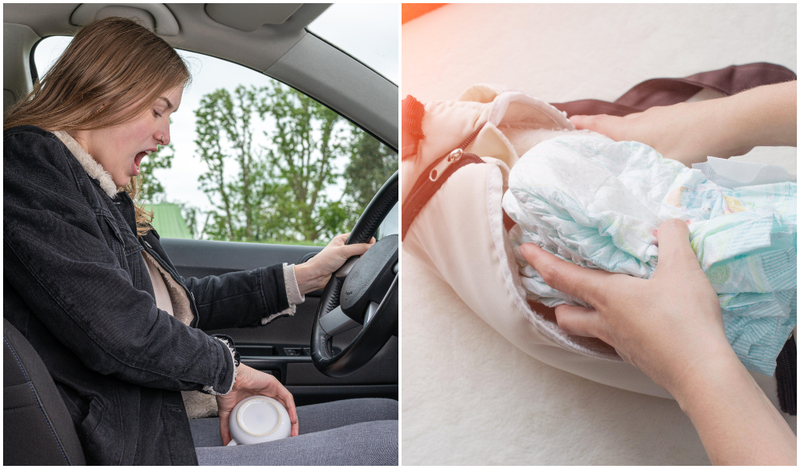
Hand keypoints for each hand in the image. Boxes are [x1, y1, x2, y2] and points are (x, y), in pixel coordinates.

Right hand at [216, 363, 298, 444]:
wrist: (227, 380)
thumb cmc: (226, 391)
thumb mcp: (228, 414)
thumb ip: (227, 429)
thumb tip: (226, 442)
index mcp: (256, 400)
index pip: (271, 414)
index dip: (276, 426)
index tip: (278, 437)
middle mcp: (265, 394)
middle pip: (281, 410)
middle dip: (286, 424)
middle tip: (288, 436)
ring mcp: (271, 389)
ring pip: (286, 405)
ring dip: (292, 418)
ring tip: (292, 430)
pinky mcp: (274, 384)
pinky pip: (287, 397)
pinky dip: (291, 408)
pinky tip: (292, 418)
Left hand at [294, 233, 375, 294]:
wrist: (316, 276)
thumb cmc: (323, 261)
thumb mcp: (343, 251)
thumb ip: (359, 248)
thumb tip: (371, 246)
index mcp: (342, 239)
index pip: (360, 236)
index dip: (366, 241)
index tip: (370, 247)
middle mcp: (344, 247)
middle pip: (361, 248)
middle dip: (363, 252)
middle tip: (360, 257)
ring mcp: (344, 257)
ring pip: (359, 258)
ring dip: (358, 261)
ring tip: (353, 263)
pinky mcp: (345, 266)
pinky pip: (355, 266)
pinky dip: (355, 267)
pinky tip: (352, 268)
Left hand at [521, 219, 796, 463]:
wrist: (701, 373)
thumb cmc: (684, 318)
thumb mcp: (683, 267)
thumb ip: (672, 238)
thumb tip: (668, 225)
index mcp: (607, 296)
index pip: (562, 276)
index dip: (540, 261)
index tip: (524, 249)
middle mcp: (606, 322)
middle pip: (566, 315)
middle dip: (558, 302)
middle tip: (562, 290)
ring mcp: (620, 345)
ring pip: (588, 332)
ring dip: (584, 318)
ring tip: (596, 306)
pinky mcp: (638, 359)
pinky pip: (615, 343)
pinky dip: (615, 331)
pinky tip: (635, 324)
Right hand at [571, 81, 796, 165]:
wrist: (733, 122)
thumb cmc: (693, 143)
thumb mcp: (661, 168)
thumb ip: (642, 184)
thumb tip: (626, 205)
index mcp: (631, 129)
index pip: (597, 125)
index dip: (580, 126)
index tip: (565, 126)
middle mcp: (642, 120)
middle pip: (614, 128)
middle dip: (600, 138)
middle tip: (588, 151)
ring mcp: (662, 118)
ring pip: (637, 131)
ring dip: (627, 142)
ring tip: (621, 160)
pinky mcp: (680, 121)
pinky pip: (655, 132)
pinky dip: (648, 143)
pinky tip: (656, 158)